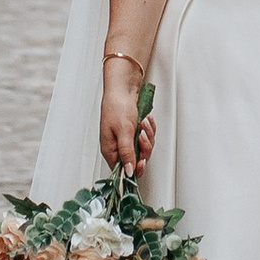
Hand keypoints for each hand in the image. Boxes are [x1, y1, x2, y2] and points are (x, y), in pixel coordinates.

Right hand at [100, 59, 153, 174]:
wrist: (122, 88)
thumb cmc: (117, 106)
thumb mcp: (123, 131)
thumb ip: (126, 153)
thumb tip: (129, 172)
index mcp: (110, 150)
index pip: (123, 170)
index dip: (135, 168)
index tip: (142, 161)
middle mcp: (117, 147)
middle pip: (136, 159)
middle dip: (144, 147)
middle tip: (143, 136)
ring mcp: (126, 139)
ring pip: (143, 148)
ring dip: (147, 135)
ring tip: (143, 124)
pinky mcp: (133, 132)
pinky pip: (146, 138)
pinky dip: (148, 129)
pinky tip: (145, 121)